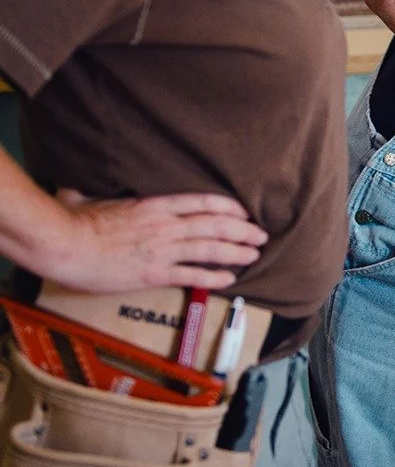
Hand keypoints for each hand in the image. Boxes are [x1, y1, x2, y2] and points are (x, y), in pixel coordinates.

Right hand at [37, 190, 266, 292]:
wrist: (63, 244)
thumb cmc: (72, 220)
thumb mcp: (92, 196)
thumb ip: (101, 193)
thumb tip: (84, 187)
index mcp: (154, 204)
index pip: (202, 201)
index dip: (229, 206)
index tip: (244, 211)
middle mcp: (165, 225)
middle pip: (215, 224)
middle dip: (242, 230)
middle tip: (261, 234)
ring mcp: (162, 249)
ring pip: (210, 248)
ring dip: (237, 251)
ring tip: (255, 254)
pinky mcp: (153, 273)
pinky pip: (192, 275)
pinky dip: (214, 276)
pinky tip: (230, 279)